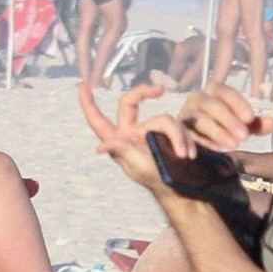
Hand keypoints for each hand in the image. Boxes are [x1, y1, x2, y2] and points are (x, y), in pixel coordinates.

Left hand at [78, 77, 189, 197]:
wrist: (179, 187)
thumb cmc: (155, 179)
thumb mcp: (138, 167)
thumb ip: (122, 152)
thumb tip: (101, 146)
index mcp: (119, 140)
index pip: (98, 121)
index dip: (88, 104)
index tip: (82, 85)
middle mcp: (132, 131)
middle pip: (130, 102)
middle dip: (143, 92)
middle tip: (159, 90)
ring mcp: (150, 130)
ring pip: (164, 119)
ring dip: (177, 137)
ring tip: (185, 155)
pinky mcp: (169, 132)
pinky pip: (178, 127)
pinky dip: (185, 140)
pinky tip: (190, 154)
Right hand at [178, 82, 263, 151]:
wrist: (197, 142)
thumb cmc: (222, 128)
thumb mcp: (241, 126)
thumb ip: (255, 124)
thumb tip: (272, 122)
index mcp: (214, 92)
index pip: (225, 92)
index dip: (238, 104)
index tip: (250, 118)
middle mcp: (197, 99)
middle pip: (212, 105)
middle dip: (229, 120)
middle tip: (244, 136)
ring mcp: (185, 114)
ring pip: (199, 119)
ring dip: (217, 132)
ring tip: (233, 145)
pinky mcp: (177, 129)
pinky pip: (185, 134)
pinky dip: (199, 142)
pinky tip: (211, 150)